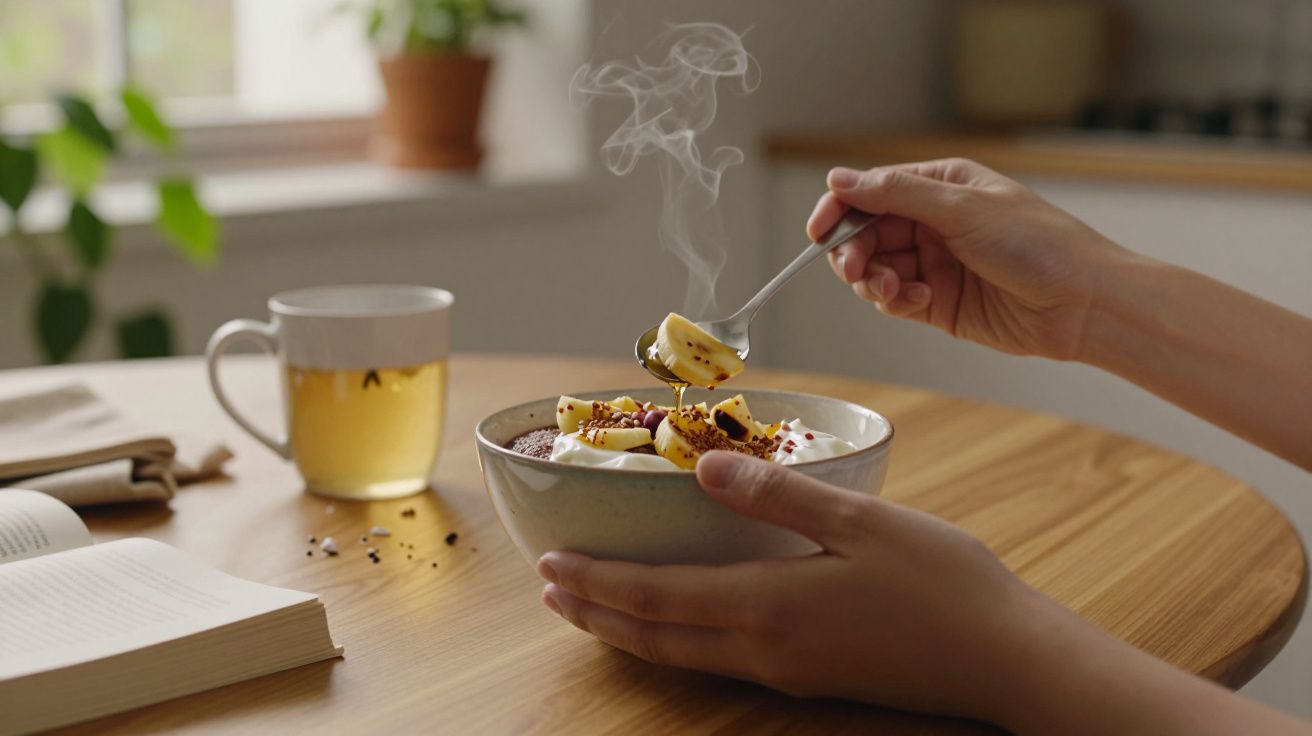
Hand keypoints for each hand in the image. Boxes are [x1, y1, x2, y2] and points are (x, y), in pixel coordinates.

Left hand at [536, 451, 1047, 723]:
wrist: (1005, 660)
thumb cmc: (944, 584)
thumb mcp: (864, 522)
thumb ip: (778, 495)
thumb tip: (703, 465)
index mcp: (768, 605)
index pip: (655, 596)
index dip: (596, 582)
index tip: (548, 566)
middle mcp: (764, 647)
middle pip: (654, 636)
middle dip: (594, 614)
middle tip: (548, 591)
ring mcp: (787, 668)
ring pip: (682, 654)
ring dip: (628, 630)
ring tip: (591, 609)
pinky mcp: (811, 674)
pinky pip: (717, 660)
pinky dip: (674, 640)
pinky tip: (677, 622)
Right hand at [808, 158, 1128, 360]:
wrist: (1083, 304)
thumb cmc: (1039, 245)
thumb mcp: (962, 209)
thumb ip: (895, 194)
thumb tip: (839, 178)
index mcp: (941, 186)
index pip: (871, 191)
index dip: (839, 209)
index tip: (818, 231)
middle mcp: (933, 222)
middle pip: (865, 233)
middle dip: (854, 252)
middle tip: (858, 269)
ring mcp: (935, 263)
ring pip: (874, 269)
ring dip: (873, 280)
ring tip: (894, 289)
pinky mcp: (938, 303)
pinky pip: (894, 299)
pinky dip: (895, 301)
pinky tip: (917, 301)